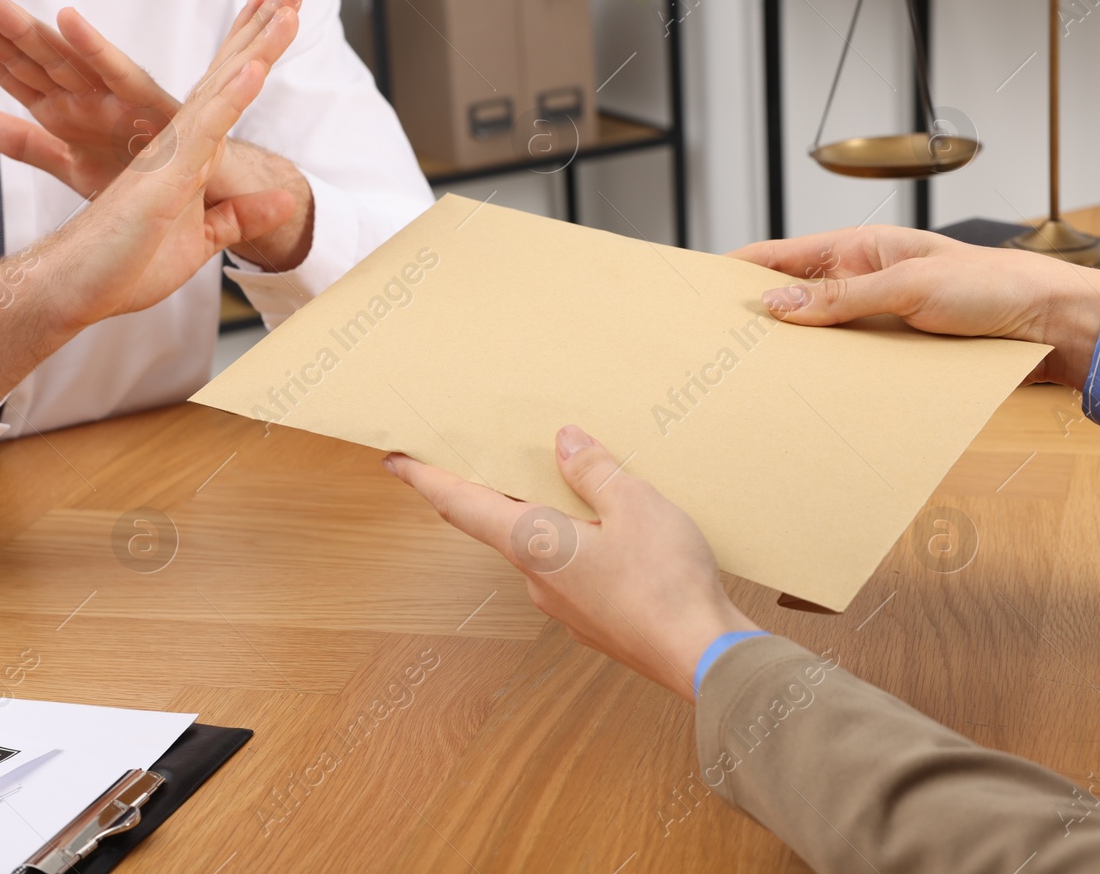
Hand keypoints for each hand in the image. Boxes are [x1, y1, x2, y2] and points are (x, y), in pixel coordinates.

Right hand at [0, 0, 300, 409]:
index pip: (226, 92)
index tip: (280, 15)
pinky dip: (230, 98)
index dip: (251, 52)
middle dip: (260, 31)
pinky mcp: (163, 174)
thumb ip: (238, 217)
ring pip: (220, 88)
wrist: (72, 287)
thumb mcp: (201, 239)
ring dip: (256, 48)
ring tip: (287, 10)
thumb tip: (284, 204)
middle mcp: (175, 140)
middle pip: (226, 74)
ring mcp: (169, 152)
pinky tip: (254, 71)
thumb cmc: (123, 262)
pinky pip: (202, 128)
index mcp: (185, 152)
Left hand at [383, 426, 755, 702]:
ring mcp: (562, 605)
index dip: (425, 480)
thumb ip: (594, 471)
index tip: (395, 462)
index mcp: (533, 544)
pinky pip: (570, 570)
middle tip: (484, 456)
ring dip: (543, 516)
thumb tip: (564, 442)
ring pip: (540, 548)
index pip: (461, 505)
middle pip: (498, 524)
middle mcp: (536, 578)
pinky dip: (574, 543)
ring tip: (569, 483)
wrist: (704, 658)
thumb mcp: (635, 504)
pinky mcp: (591, 619)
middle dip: (489, 490)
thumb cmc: (667, 582)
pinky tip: (609, 532)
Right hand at [729, 226, 1099, 391]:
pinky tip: (806, 396)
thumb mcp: (911, 287)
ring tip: (756, 379)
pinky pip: (845, 365)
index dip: (737, 271)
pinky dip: (824, 377)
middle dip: (757, 322)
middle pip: (791, 301)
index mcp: (858, 249)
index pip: (780, 257)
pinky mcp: (890, 352)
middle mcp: (860, 283)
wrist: (1052, 326)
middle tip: (718, 348)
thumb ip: (841, 298)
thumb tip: (775, 305)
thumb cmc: (993, 287)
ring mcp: (873, 319)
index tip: (699, 290)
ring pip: (815, 339)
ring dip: (792, 357)